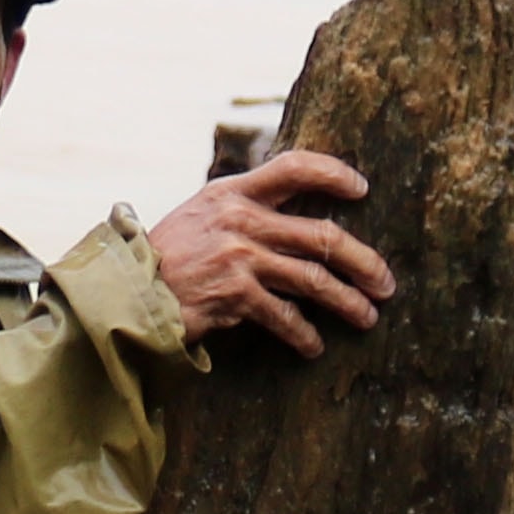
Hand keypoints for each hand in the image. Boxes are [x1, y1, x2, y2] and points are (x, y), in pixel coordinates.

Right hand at [148, 150, 393, 353]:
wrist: (128, 290)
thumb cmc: (167, 255)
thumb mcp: (201, 214)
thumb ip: (243, 209)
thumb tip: (294, 220)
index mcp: (233, 192)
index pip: (294, 167)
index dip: (333, 174)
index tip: (361, 189)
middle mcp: (241, 219)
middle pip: (322, 234)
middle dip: (363, 261)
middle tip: (385, 282)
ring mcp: (240, 257)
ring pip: (313, 279)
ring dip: (347, 302)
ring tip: (367, 317)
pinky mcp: (235, 295)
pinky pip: (286, 317)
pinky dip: (305, 335)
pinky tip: (314, 346)